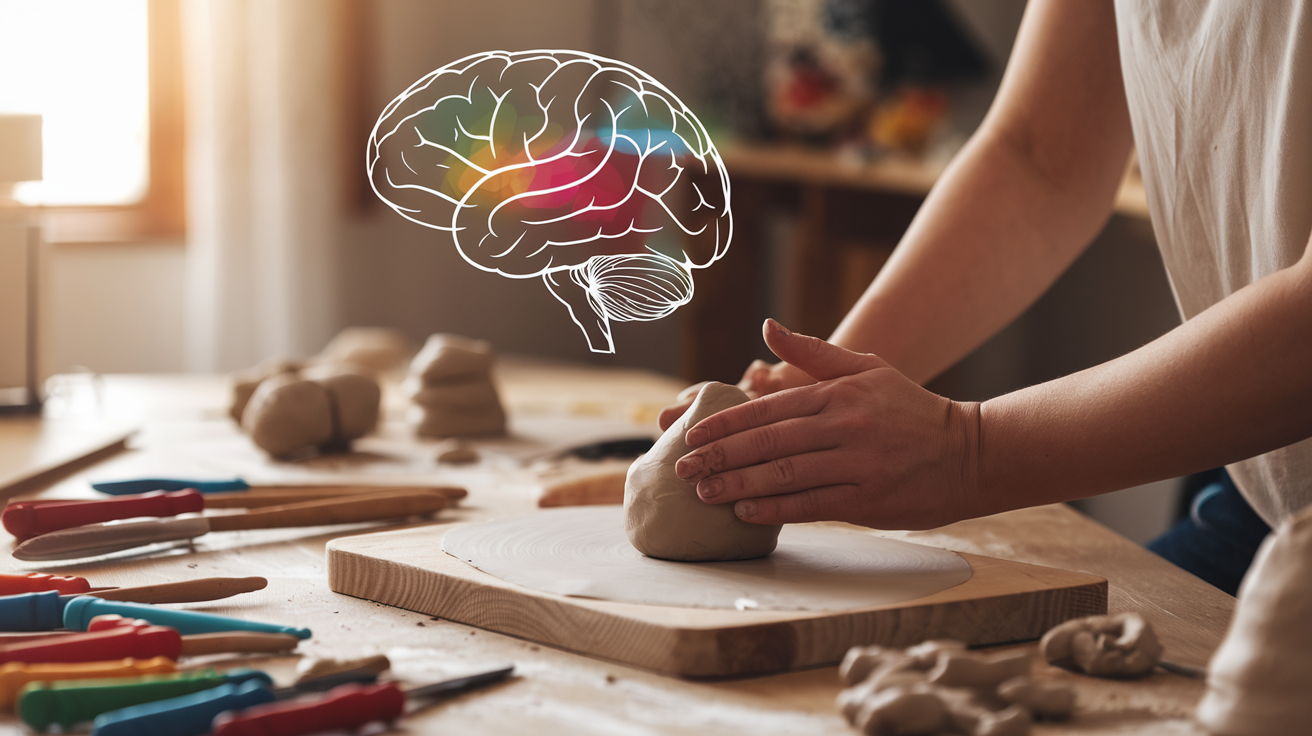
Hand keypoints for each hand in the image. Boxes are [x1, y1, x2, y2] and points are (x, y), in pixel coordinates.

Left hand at [673, 319, 984, 529]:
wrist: (970, 452)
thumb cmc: (911, 409)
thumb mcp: (867, 368)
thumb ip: (813, 352)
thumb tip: (767, 326)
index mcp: (838, 394)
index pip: (768, 409)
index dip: (725, 423)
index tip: (692, 435)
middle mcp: (844, 427)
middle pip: (768, 443)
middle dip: (720, 457)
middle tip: (683, 469)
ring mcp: (857, 465)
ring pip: (785, 476)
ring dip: (738, 486)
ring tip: (703, 494)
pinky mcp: (869, 500)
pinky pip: (812, 506)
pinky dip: (775, 510)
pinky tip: (745, 512)